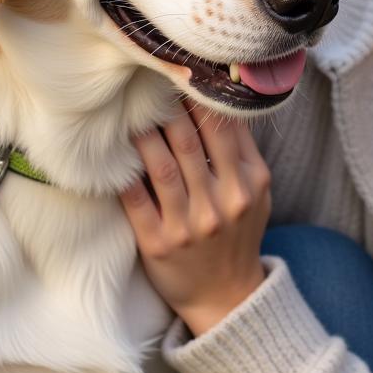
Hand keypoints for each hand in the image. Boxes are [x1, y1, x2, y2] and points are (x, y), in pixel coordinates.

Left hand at [121, 100, 271, 336]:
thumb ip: (244, 153)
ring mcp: (190, 225)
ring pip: (162, 166)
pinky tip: (114, 154)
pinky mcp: (159, 244)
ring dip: (143, 134)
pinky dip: (125, 175)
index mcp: (250, 184)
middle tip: (148, 84)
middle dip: (169, 110)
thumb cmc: (239, 234)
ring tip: (129, 111)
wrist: (227, 296)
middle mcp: (223, 202)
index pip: (225, 130)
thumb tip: (220, 105)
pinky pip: (136, 201)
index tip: (183, 77)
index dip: (202, 101)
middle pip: (192, 143)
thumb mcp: (258, 194)